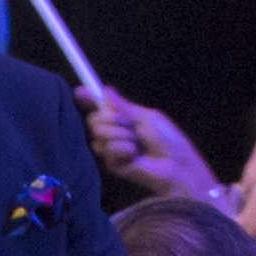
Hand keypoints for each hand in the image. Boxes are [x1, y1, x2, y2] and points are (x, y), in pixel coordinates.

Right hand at [81, 89, 215, 204]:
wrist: (175, 163)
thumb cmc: (167, 139)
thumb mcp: (147, 118)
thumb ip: (124, 107)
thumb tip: (105, 92)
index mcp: (124, 119)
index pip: (101, 109)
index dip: (89, 99)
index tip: (79, 92)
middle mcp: (115, 133)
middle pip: (94, 120)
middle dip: (110, 119)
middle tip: (129, 125)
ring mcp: (112, 149)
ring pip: (100, 135)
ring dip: (122, 136)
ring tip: (138, 144)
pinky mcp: (113, 164)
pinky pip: (109, 150)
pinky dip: (125, 149)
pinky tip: (136, 156)